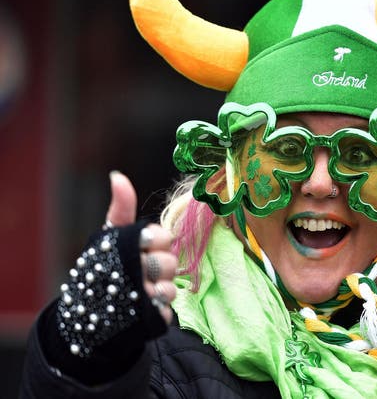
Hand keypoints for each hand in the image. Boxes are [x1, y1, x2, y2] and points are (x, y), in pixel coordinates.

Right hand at [105, 171, 176, 324]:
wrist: (87, 316)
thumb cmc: (104, 267)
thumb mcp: (110, 237)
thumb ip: (120, 208)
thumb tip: (117, 176)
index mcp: (125, 247)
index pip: (162, 236)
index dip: (157, 243)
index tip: (143, 248)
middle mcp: (130, 272)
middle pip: (170, 262)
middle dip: (161, 267)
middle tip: (145, 271)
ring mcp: (137, 298)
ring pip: (170, 287)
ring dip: (162, 289)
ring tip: (144, 290)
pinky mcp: (145, 321)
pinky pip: (167, 310)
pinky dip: (159, 310)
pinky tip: (144, 309)